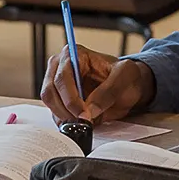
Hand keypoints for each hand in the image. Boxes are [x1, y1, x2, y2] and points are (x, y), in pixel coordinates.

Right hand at [41, 44, 156, 125]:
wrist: (128, 88)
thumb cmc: (126, 76)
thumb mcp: (125, 76)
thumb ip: (109, 90)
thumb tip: (90, 109)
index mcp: (75, 54)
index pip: (62, 77)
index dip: (70, 98)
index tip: (83, 114)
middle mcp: (61, 67)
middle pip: (50, 92)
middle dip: (67, 111)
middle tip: (85, 123)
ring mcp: (58, 84)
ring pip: (51, 105)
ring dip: (66, 118)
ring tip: (86, 124)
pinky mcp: (60, 100)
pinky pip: (56, 114)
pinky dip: (66, 123)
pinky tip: (81, 125)